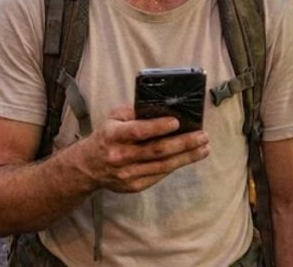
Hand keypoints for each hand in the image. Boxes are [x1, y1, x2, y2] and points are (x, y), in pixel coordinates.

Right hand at [74, 104, 209, 193]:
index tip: (177, 122)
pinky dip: (175, 166)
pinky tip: (188, 158)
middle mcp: (120, 155)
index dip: (158, 127)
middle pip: (157, 150)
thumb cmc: (106, 136)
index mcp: (113, 135)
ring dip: (186, 157)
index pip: (138, 131)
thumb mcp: (113, 118)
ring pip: (163, 165)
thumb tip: (163, 108)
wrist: (88, 166)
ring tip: (204, 148)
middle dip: (183, 143)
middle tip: (202, 136)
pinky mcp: (135, 185)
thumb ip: (135, 112)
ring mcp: (128, 173)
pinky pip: (159, 175)